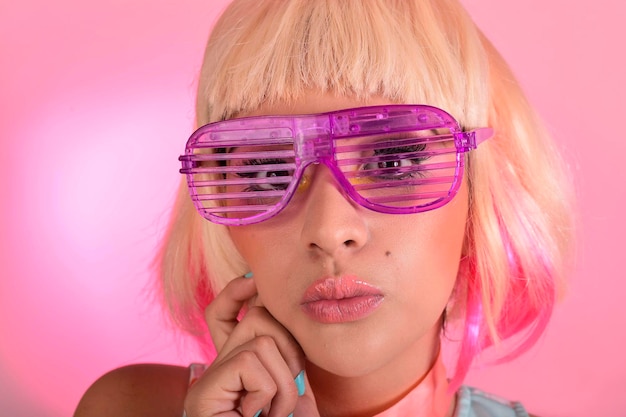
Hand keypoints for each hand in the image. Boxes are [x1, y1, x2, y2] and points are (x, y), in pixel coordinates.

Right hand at [183, 275, 318, 416]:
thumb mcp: (291, 380)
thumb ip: (282, 347)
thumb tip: (274, 296)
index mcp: (233, 366)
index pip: (221, 315)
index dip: (236, 292)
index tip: (253, 279)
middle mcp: (214, 370)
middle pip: (255, 319)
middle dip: (290, 349)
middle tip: (293, 389)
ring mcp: (207, 382)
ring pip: (260, 340)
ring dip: (284, 380)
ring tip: (279, 410)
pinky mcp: (203, 395)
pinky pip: (248, 361)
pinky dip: (267, 390)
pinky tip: (260, 413)